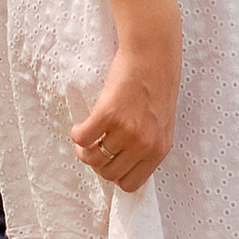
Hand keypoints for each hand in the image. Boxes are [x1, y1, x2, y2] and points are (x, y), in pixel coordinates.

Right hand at [72, 18, 179, 195]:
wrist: (153, 55)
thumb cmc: (158, 85)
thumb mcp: (161, 123)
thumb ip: (148, 145)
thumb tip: (125, 162)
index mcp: (158, 150)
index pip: (130, 184)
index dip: (116, 174)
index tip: (109, 161)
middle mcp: (143, 145)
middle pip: (109, 174)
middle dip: (98, 164)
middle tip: (94, 147)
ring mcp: (125, 131)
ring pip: (93, 158)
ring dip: (84, 150)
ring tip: (85, 137)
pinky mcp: (107, 114)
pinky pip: (82, 138)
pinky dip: (76, 134)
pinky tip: (81, 125)